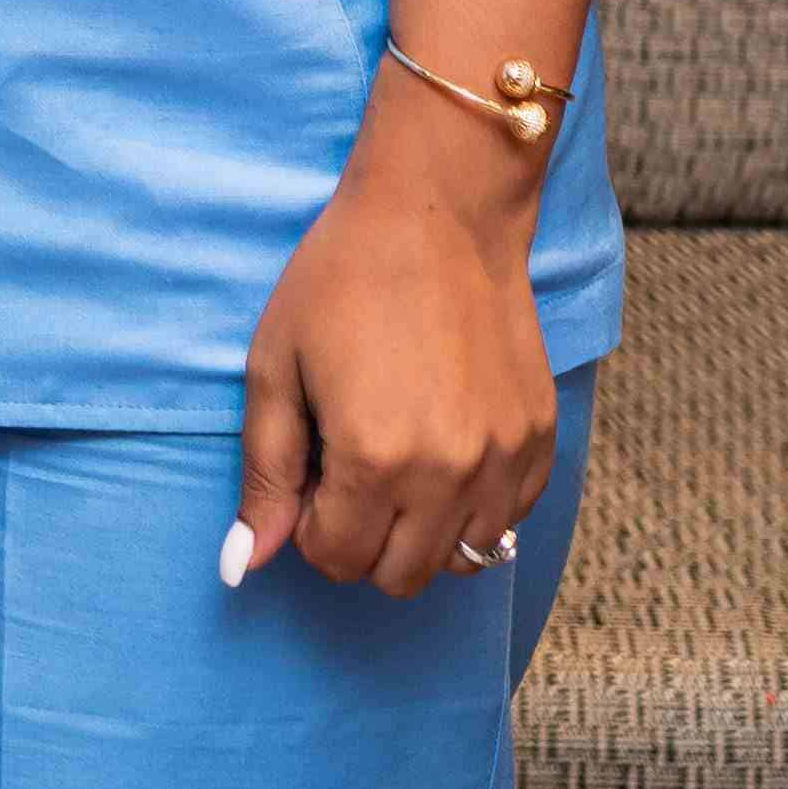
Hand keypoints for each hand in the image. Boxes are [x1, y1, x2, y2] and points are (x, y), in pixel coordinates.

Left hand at [230, 82, 557, 600]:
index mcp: (375, 458)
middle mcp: (450, 474)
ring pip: (463, 560)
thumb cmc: (341, 279)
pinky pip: (508, 520)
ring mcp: (505, 461)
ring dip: (420, 533)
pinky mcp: (542, 440)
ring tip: (397, 462)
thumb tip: (245, 564)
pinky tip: (444, 449)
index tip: (309, 472)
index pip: (336, 559)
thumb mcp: (275, 368)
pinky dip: (473, 509)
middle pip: (400, 575)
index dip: (309, 525)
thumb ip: (265, 474)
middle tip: (347, 469)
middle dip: (361, 539)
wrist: (439, 213)